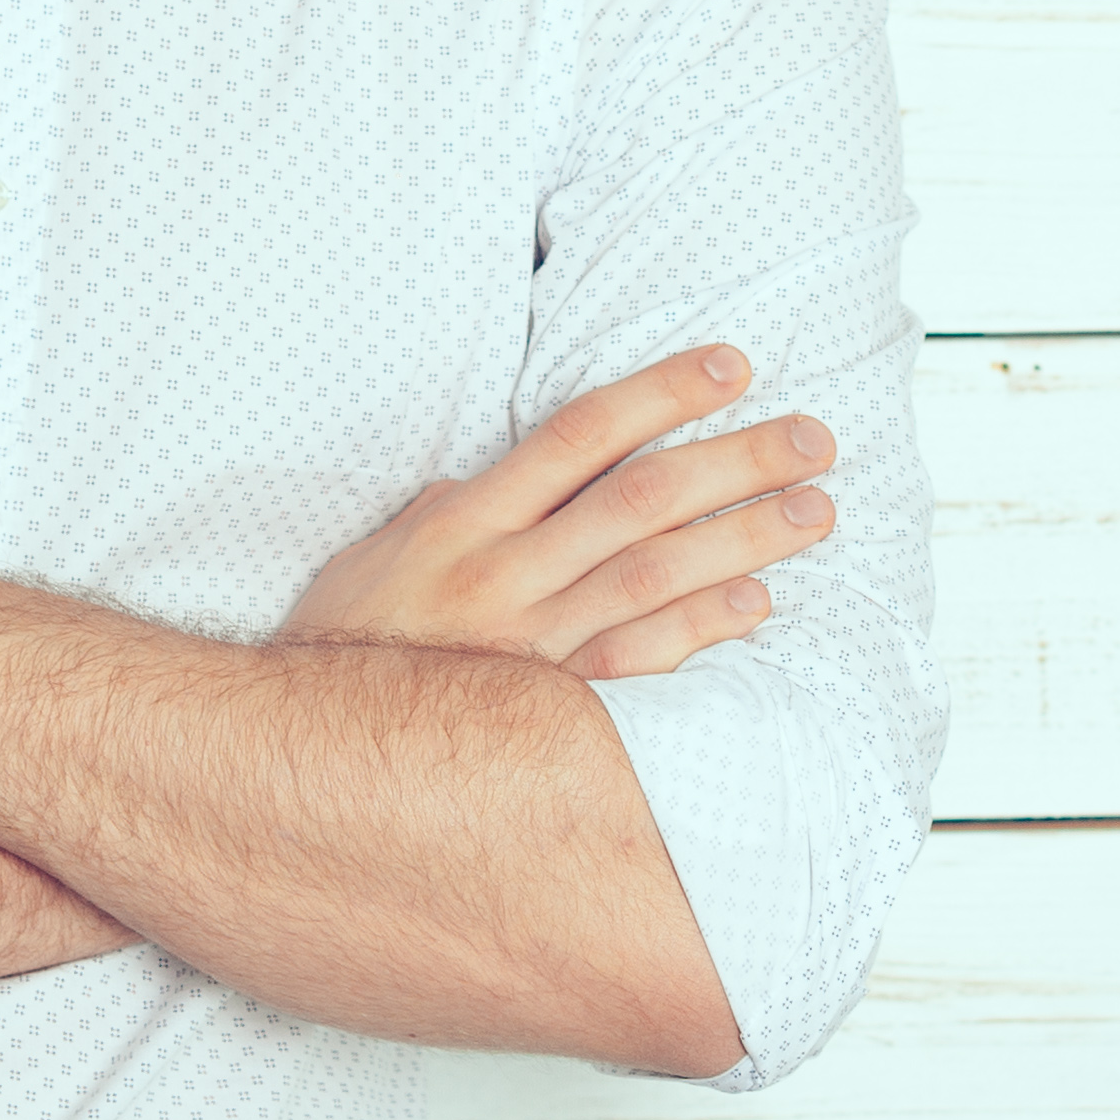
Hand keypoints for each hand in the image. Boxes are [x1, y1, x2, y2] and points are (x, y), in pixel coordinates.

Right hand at [279, 342, 836, 680]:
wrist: (304, 755)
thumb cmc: (348, 644)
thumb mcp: (382, 553)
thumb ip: (450, 508)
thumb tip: (497, 474)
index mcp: (466, 522)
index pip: (580, 435)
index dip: (662, 393)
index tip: (733, 365)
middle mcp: (504, 577)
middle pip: (640, 501)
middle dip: (736, 461)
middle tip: (814, 437)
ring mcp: (532, 648)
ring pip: (655, 576)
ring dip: (744, 539)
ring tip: (815, 510)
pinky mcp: (550, 712)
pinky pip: (640, 664)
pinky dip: (701, 630)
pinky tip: (757, 602)